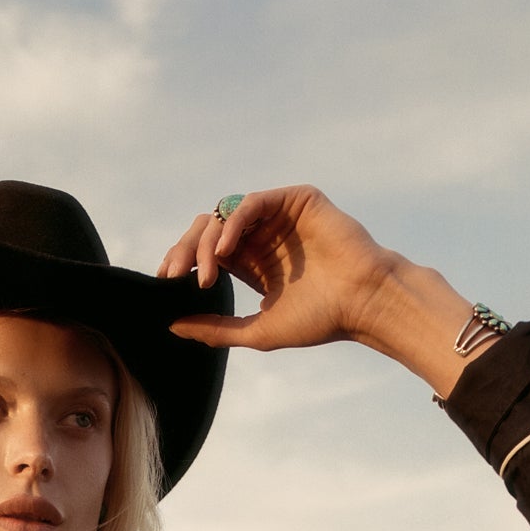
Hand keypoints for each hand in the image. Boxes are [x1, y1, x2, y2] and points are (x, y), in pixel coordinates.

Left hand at [157, 185, 403, 353]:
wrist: (362, 303)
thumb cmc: (319, 320)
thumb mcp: (257, 330)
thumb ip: (216, 329)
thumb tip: (173, 326)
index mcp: (251, 262)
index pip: (206, 253)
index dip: (183, 261)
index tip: (167, 283)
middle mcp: (261, 236)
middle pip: (209, 230)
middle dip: (185, 250)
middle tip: (174, 275)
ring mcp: (277, 216)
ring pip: (224, 215)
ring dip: (206, 242)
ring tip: (204, 272)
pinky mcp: (294, 200)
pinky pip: (251, 202)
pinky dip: (233, 223)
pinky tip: (226, 249)